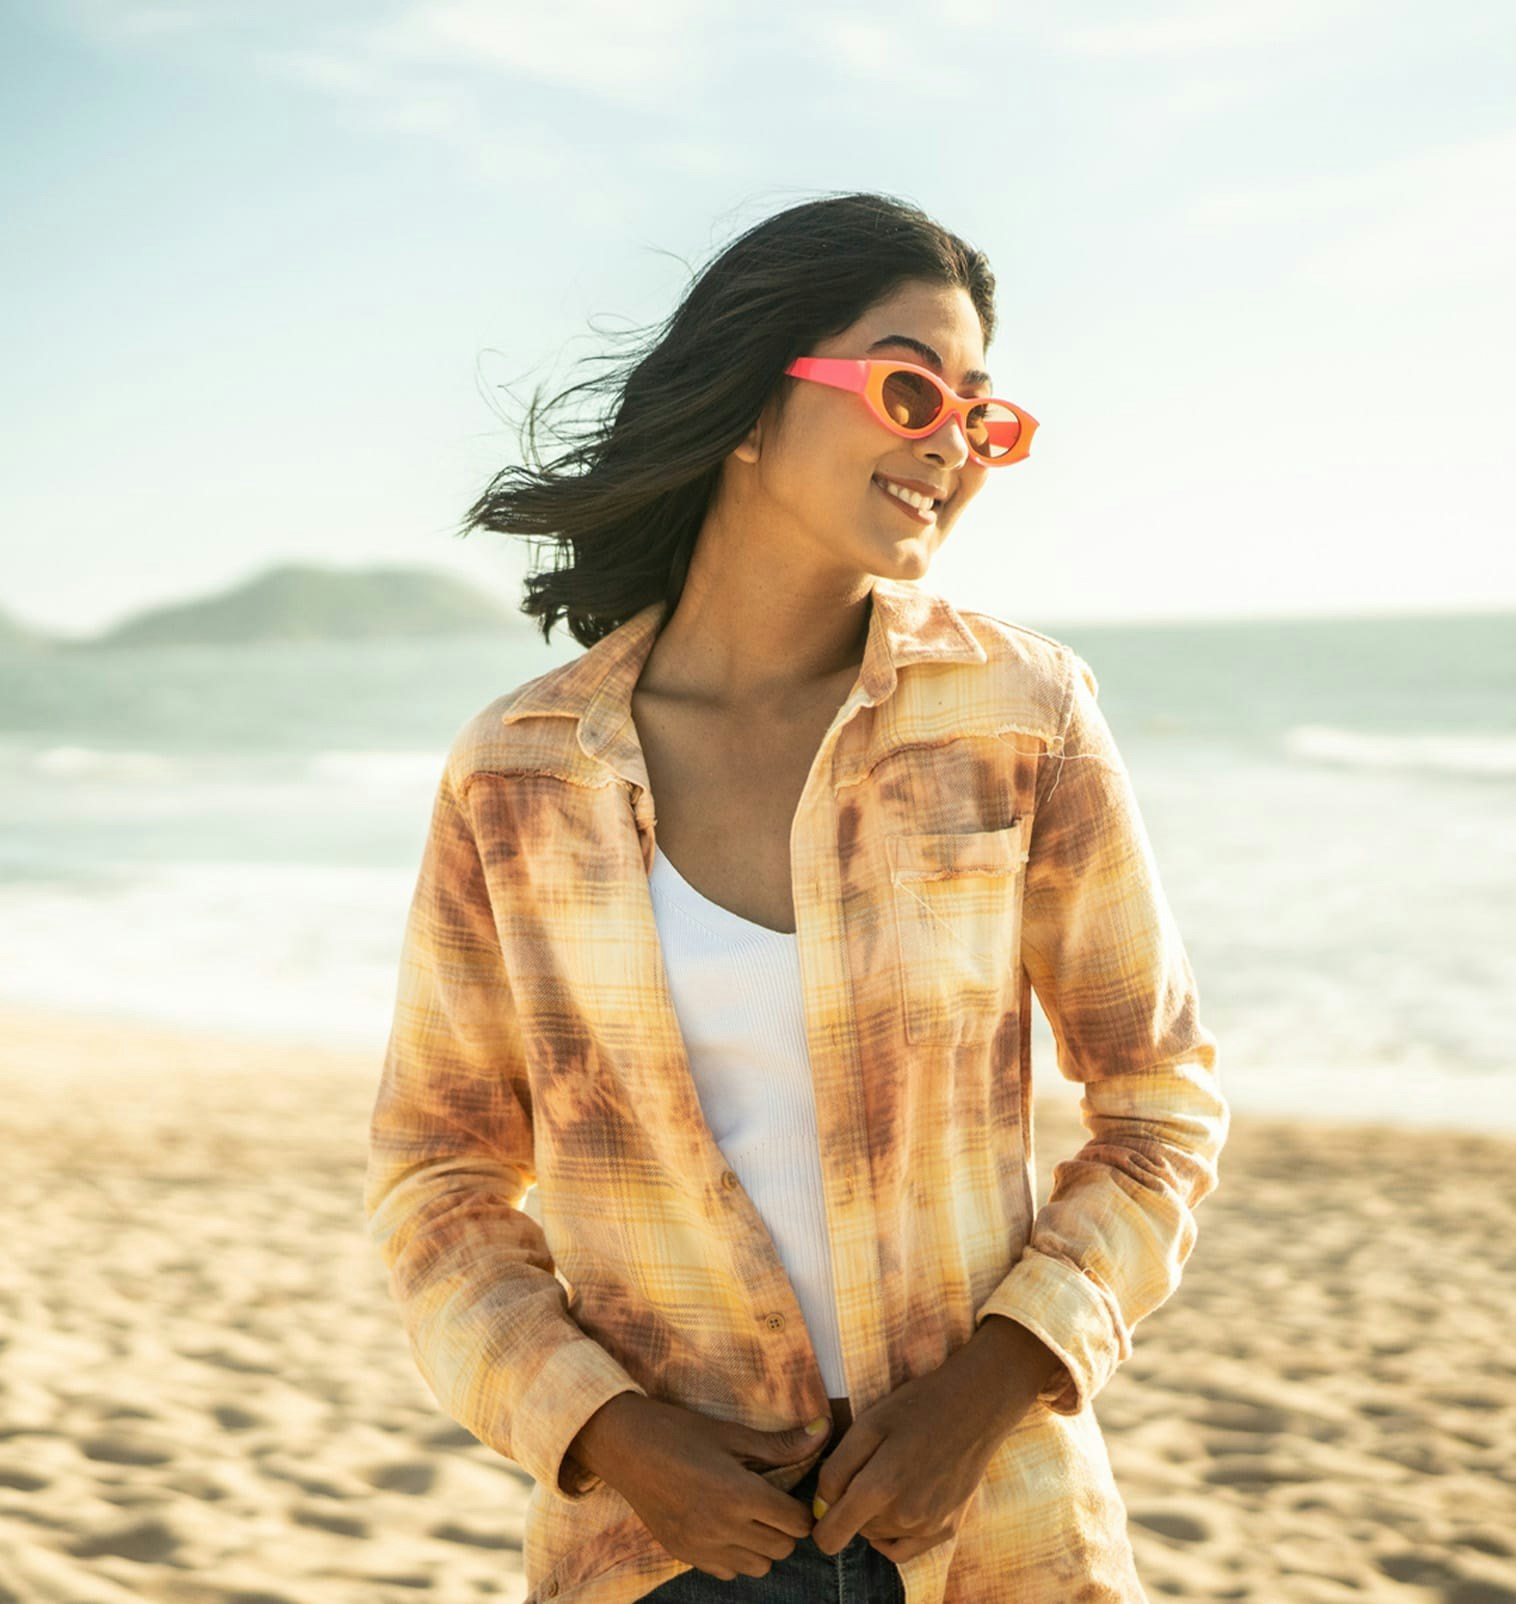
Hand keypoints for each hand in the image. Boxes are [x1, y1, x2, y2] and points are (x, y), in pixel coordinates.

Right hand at [573, 1394, 824, 1582]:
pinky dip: (735, 1555)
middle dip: (785, 1527)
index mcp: (739, 1494)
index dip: (801, 1508)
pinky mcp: (684, 1555)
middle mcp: (724, 1528)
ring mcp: (702, 1547)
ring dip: (762, 1544)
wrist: (625, 1446)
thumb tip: (825, 1430)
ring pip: (758, 1567)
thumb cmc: (680, 1432)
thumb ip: (781, 1444)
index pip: (796, 1522)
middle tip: (771, 1501)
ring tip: (749, 1515)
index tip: (792, 1493)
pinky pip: (727, 1572)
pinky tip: (724, 1526)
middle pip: (782, 1548)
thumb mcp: (731, 1433)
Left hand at [810, 1326, 1048, 1564]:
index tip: (830, 1497)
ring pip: (879, 1535)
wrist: (974, 1405)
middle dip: (854, 1504)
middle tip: (872, 1465)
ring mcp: (928, 1528)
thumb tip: (822, 1506)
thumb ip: (836, 1470)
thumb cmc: (916, 1407)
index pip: (831, 1537)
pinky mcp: (947, 1530)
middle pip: (856, 1529)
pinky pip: (905, 1548)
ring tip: (894, 1473)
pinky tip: (902, 1502)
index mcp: (879, 1489)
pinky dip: (895, 1532)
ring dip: (877, 1514)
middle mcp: (904, 1517)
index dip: (822, 1519)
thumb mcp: (867, 1425)